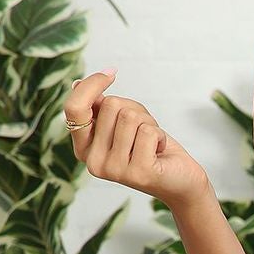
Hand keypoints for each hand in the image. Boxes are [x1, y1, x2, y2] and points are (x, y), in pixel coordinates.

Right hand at [63, 69, 210, 209]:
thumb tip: (77, 83)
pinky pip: (148, 132)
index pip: (74, 108)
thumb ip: (100, 109)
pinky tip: (159, 152)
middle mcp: (93, 162)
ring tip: (151, 142)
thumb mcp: (121, 125)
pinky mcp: (138, 173)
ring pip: (130, 116)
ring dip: (148, 122)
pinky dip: (160, 135)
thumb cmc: (150, 149)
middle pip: (110, 105)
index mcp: (84, 149)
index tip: (111, 72)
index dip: (91, 84)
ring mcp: (114, 170)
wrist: (179, 181)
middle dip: (134, 109)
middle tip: (142, 131)